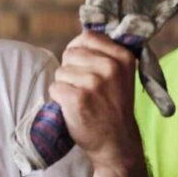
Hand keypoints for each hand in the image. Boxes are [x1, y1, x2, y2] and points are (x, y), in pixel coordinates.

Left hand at [51, 30, 141, 169]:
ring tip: (82, 99)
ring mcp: (94, 83)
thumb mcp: (120, 75)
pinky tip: (74, 108)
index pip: (87, 37)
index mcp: (123, 57)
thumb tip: (82, 34)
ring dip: (65, 86)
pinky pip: (54, 88)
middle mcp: (110, 67)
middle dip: (71, 70)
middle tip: (86, 89)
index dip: (79, 51)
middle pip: (70, 54)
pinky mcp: (78, 98)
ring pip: (60, 72)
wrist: (116, 142)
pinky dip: (59, 99)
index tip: (85, 67)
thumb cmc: (113, 106)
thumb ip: (104, 54)